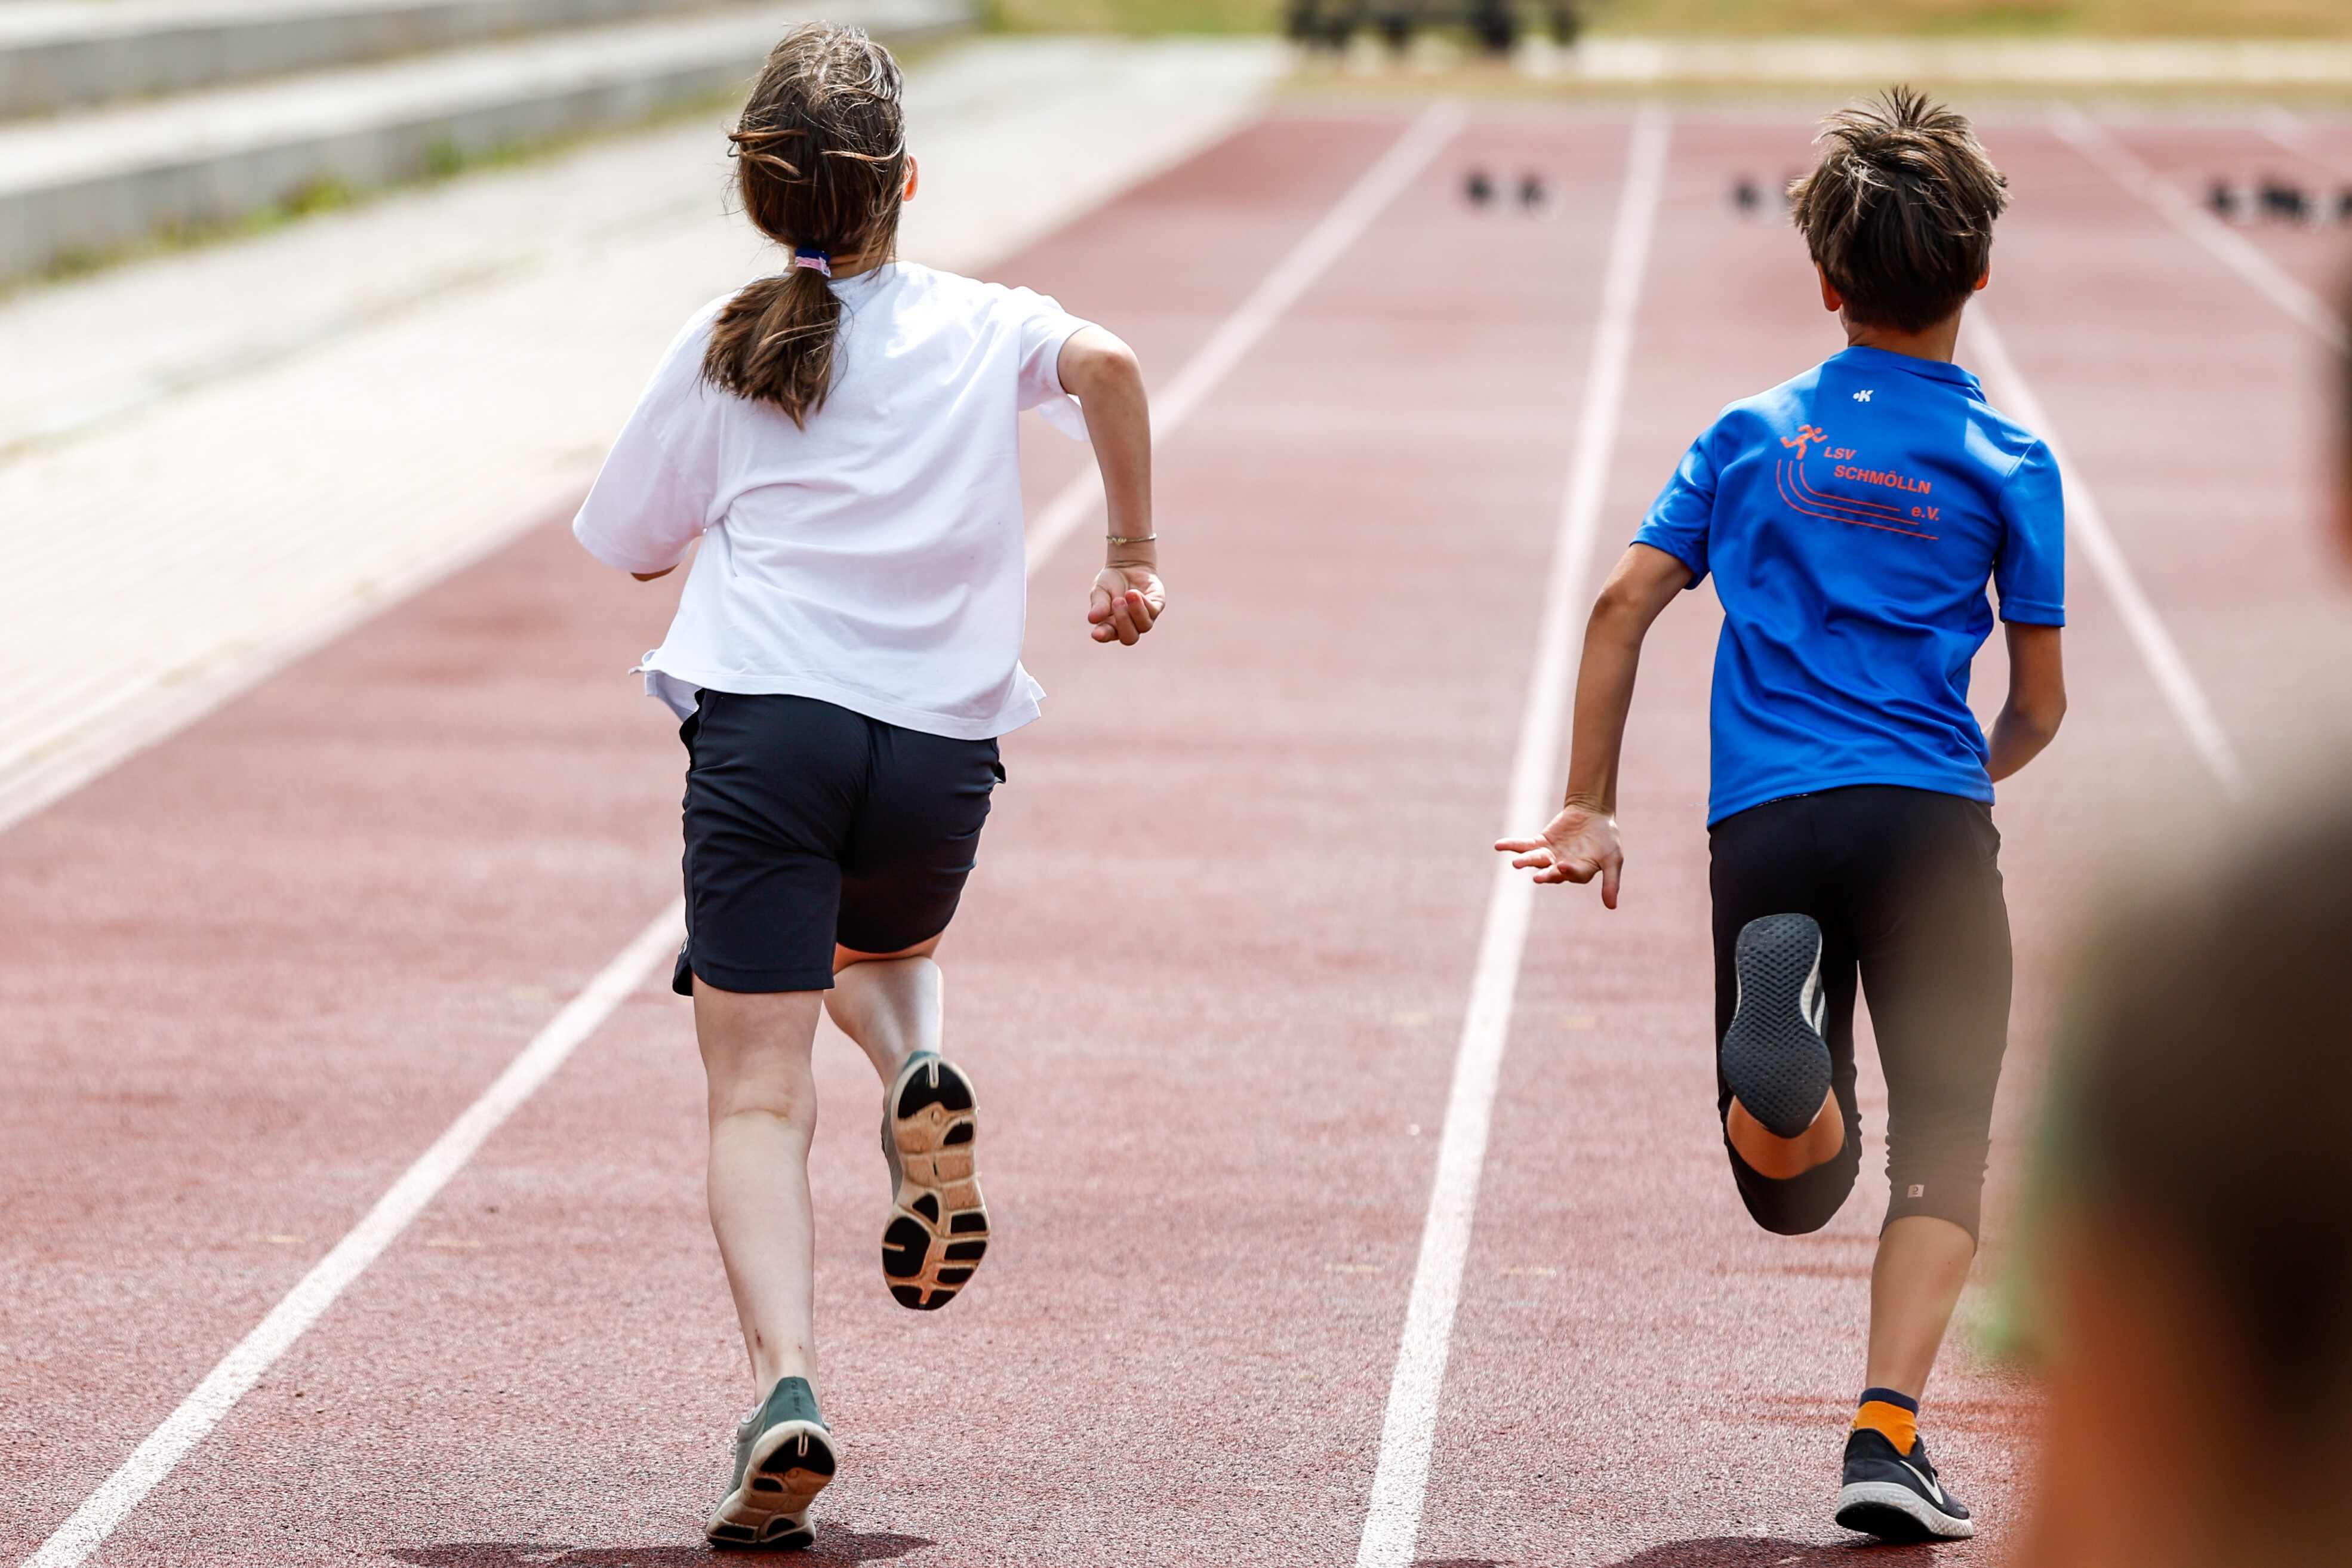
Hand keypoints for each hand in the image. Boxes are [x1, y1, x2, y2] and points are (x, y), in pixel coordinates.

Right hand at [1088, 564, 1164, 645]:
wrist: (1127, 566)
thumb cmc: (1110, 582)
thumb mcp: (1100, 591)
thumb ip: (1099, 605)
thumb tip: (1092, 619)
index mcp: (1111, 626)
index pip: (1107, 635)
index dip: (1103, 635)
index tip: (1096, 633)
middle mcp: (1129, 626)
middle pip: (1130, 638)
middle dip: (1123, 621)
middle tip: (1117, 601)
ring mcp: (1144, 618)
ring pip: (1145, 626)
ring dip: (1136, 611)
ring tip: (1129, 594)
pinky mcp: (1156, 606)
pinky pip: (1153, 611)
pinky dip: (1144, 603)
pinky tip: (1135, 592)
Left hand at [1494, 801, 1622, 907]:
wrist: (1594, 813)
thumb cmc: (1607, 838)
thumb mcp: (1614, 860)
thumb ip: (1611, 882)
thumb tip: (1612, 907)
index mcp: (1580, 873)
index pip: (1573, 875)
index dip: (1569, 872)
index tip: (1564, 866)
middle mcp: (1562, 867)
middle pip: (1551, 872)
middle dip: (1545, 875)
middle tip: (1537, 878)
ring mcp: (1550, 856)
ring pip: (1536, 860)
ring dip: (1526, 862)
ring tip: (1515, 864)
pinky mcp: (1541, 843)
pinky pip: (1524, 845)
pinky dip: (1512, 845)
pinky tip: (1499, 845)